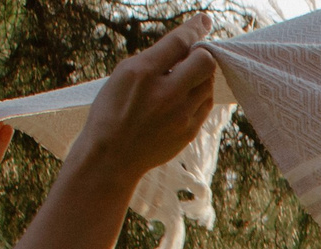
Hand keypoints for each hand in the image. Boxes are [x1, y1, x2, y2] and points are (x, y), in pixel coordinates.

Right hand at [77, 15, 219, 183]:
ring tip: (182, 80)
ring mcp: (181, 115)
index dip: (194, 28)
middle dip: (200, 54)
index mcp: (143, 73)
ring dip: (200, 76)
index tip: (204, 20)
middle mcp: (166, 94)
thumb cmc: (112, 111)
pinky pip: (205, 104)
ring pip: (208, 83)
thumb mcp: (123, 76)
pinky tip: (185, 96)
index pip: (179, 42)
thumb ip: (154, 59)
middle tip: (190, 57)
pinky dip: (199, 94)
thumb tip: (184, 45)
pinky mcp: (189, 131)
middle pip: (204, 62)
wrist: (112, 157)